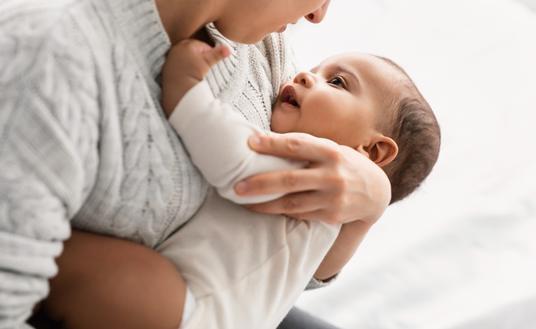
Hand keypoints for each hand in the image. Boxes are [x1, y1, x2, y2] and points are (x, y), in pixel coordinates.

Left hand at [161, 39, 230, 116]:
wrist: (178, 89)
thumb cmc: (193, 74)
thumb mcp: (207, 63)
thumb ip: (217, 54)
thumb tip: (229, 49)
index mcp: (186, 45)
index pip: (202, 45)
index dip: (209, 53)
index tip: (211, 62)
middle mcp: (176, 48)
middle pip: (193, 49)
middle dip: (199, 55)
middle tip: (204, 65)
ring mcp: (170, 56)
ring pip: (186, 55)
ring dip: (191, 60)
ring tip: (196, 70)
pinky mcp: (167, 65)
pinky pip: (178, 62)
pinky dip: (184, 65)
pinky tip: (188, 73)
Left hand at [234, 133, 390, 224]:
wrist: (376, 191)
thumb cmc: (344, 163)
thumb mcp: (331, 149)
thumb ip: (306, 147)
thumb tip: (266, 141)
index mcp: (331, 152)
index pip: (298, 145)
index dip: (273, 144)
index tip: (250, 142)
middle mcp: (333, 175)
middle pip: (290, 180)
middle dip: (261, 183)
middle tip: (237, 186)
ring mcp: (333, 198)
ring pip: (292, 203)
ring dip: (265, 204)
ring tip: (244, 202)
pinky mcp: (332, 216)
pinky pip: (301, 215)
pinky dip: (281, 212)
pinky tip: (266, 208)